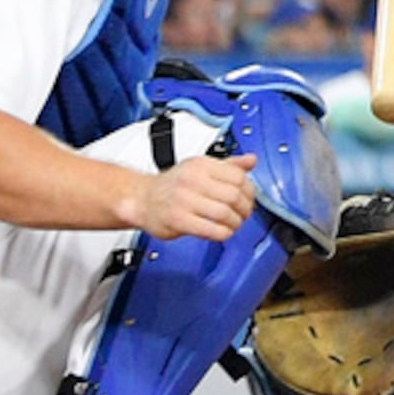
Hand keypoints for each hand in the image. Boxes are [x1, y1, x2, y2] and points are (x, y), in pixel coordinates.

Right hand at [132, 153, 257, 241]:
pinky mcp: (177, 220)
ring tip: (234, 224)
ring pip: (224, 213)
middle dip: (245, 209)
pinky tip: (222, 233)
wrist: (142, 199)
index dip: (250, 191)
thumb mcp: (201, 168)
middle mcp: (192, 180)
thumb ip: (229, 165)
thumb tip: (252, 160)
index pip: (238, 176)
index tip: (249, 199)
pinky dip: (223, 234)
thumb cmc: (173, 185)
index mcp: (201, 165)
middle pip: (234, 196)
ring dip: (235, 223)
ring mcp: (184, 200)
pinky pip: (210, 230)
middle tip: (244, 214)